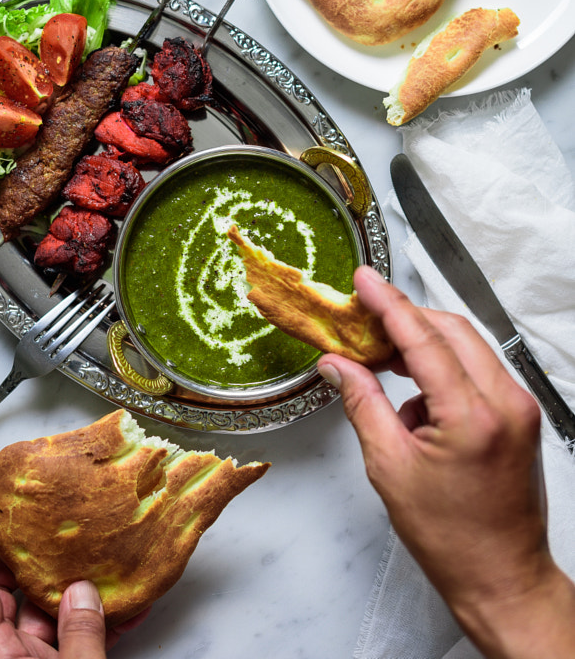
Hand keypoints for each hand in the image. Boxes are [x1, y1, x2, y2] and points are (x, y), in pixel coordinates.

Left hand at [0, 481, 147, 658]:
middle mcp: (8, 652)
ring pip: (47, 605)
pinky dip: (102, 615)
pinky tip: (129, 600)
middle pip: (8, 586)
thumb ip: (80, 635)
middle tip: (46, 509)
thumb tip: (84, 592)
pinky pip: (77, 632)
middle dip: (31, 546)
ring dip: (77, 581)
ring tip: (98, 548)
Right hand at [318, 265, 574, 658]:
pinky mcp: (519, 416)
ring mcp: (519, 408)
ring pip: (466, 346)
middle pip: (451, 330)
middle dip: (405, 320)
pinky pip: (477, 370)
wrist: (502, 578)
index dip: (389, 304)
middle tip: (364, 322)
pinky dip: (442, 371)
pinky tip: (414, 404)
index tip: (364, 280)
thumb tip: (339, 365)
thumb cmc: (451, 537)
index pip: (425, 339)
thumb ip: (363, 404)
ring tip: (382, 362)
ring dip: (424, 345)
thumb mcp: (391, 467)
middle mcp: (506, 402)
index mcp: (474, 416)